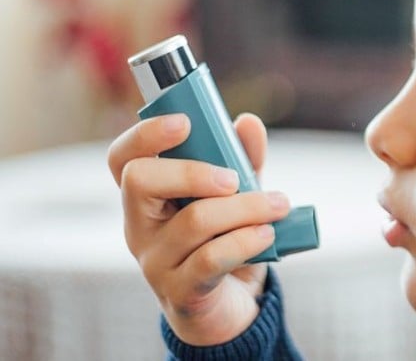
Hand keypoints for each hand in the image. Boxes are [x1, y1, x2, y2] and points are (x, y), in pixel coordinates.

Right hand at [107, 112, 289, 345]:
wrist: (228, 307)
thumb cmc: (225, 240)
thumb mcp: (237, 195)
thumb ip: (243, 159)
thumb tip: (247, 123)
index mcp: (147, 196)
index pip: (122, 158)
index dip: (145, 135)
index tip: (185, 122)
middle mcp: (139, 226)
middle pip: (140, 180)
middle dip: (193, 171)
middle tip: (234, 178)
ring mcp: (155, 261)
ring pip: (194, 220)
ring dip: (246, 207)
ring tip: (278, 205)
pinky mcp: (180, 291)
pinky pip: (211, 258)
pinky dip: (246, 240)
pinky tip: (267, 234)